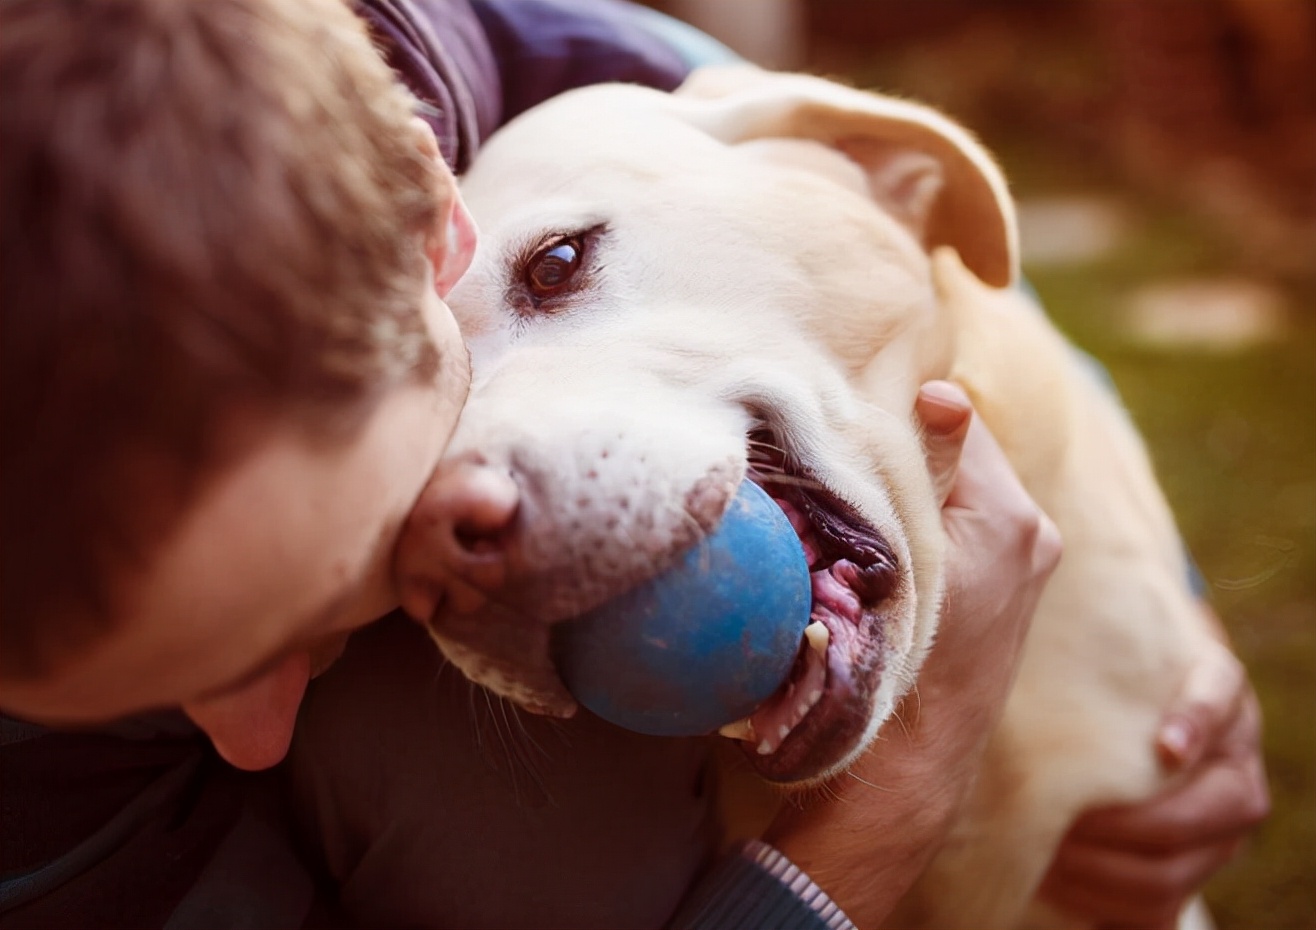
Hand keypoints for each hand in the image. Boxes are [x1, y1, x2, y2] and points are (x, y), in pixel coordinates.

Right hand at [765, 381, 1061, 927]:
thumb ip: (927, 471)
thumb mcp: (904, 556)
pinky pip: (961, 523)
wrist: (908, 765)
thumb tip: (943, 393)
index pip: (956, 418)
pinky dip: (925, 518)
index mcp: (1013, 517)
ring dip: (910, 485)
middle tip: (846, 451)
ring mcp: (1021, 562)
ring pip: (957, 488)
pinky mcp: (1002, 587)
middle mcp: (1031, 533)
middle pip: (959, 453)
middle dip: (906, 448)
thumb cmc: (894, 661)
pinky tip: (881, 535)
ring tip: (857, 497)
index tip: (851, 416)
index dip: (900, 411)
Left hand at [1039, 634, 1269, 928]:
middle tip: (1070, 820)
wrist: (1129, 721)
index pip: (1221, 699)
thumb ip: (1091, 642)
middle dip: (1138, 824)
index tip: (1166, 745)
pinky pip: (1161, 906)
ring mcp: (1220, 827)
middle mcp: (1233, 767)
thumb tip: (1037, 575)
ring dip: (1113, 869)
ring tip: (1050, 850)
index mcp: (1219, 698)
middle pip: (1215, 808)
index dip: (1199, 721)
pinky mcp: (1190, 869)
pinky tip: (1058, 877)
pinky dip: (1108, 902)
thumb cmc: (1106, 680)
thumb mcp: (1108, 653)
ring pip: (1185, 868)